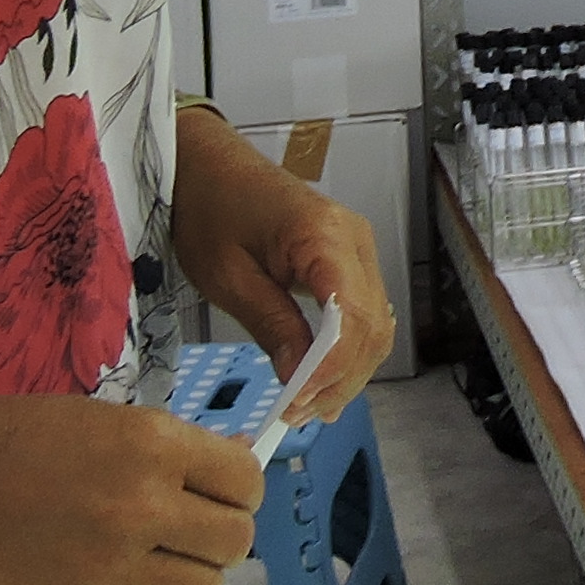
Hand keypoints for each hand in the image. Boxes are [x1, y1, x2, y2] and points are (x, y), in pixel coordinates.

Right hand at [0, 396, 261, 584]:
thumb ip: (175, 450)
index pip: (246, 481)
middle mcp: (143, 507)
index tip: (225, 489)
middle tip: (199, 524)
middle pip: (236, 541)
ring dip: (196, 571)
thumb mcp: (112, 421)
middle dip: (227, 531)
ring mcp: (114, 565)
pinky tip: (138, 578)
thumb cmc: (24, 437)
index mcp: (153, 447)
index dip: (242, 487)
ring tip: (168, 554)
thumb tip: (236, 467)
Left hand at [173, 141, 395, 431]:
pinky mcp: (348, 261)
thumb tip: (297, 378)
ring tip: (310, 407)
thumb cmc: (212, 211)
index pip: (351, 314)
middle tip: (299, 415)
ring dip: (348, 371)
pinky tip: (323, 380)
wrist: (209, 168)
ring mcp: (357, 250)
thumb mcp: (228, 276)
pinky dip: (347, 351)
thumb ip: (271, 325)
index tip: (297, 402)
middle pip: (372, 326)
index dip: (331, 367)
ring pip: (375, 325)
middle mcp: (354, 241)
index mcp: (323, 236)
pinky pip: (362, 313)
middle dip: (341, 378)